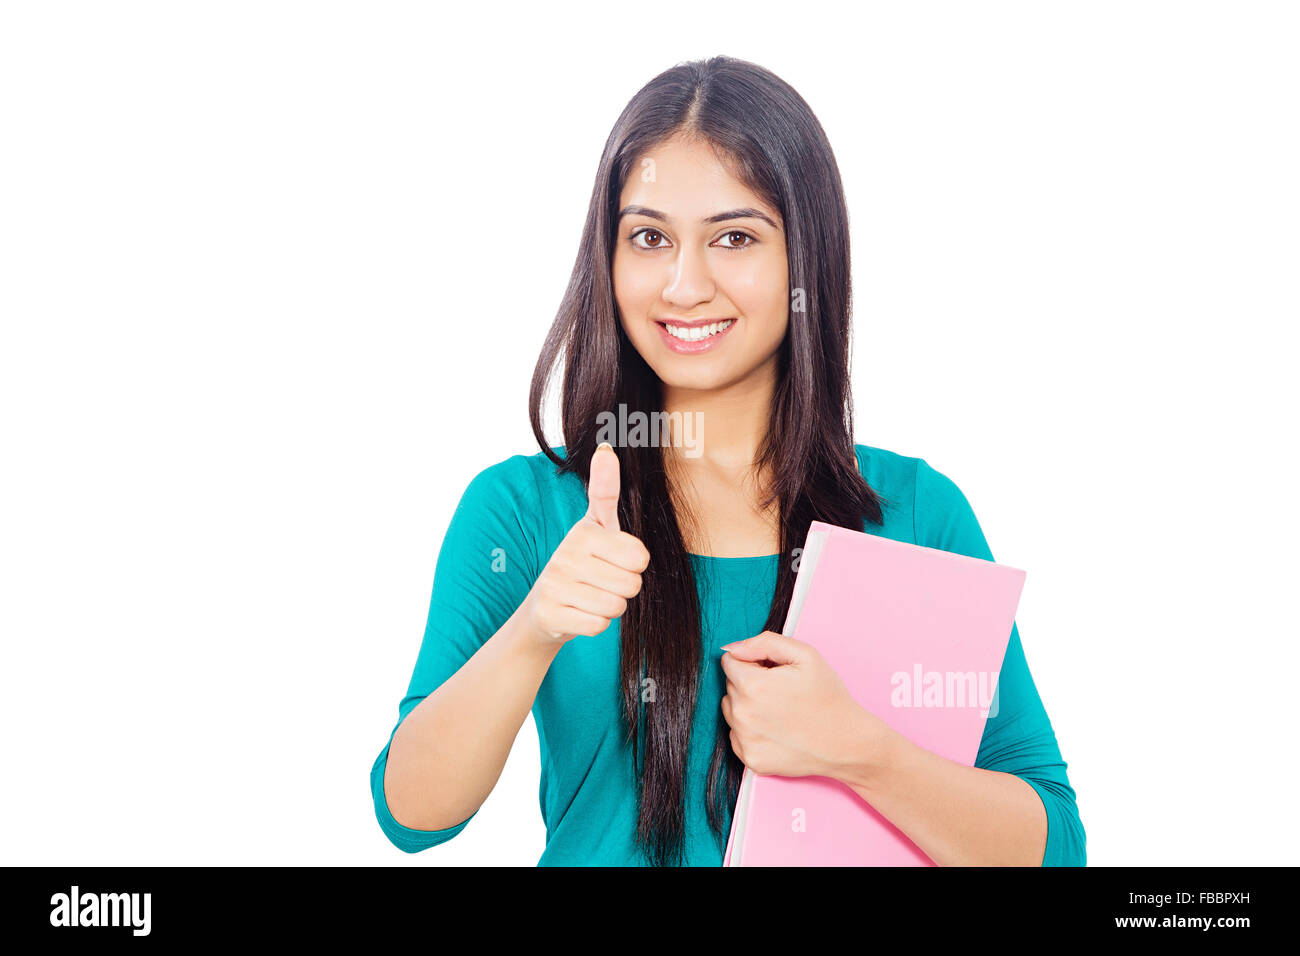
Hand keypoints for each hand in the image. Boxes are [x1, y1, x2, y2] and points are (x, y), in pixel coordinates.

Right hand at [521, 442, 650, 645]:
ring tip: (592, 596)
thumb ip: (605, 490)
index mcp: (584, 532)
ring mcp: (555, 585)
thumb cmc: (581, 563)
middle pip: (631, 583)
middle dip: (625, 588)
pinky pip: (598, 624)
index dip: (634, 564)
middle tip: (604, 582)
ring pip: (616, 605)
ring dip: (611, 607)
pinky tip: (581, 612)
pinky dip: (595, 623)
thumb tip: (606, 448)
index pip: (639, 556)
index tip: (615, 560)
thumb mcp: (595, 526)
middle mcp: (566, 555)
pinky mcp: (550, 614)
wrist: (545, 608)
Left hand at [720, 631, 892, 779]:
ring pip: (730, 710)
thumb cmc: (828, 696)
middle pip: (730, 685)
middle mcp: (742, 714)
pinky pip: (737, 736)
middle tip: (781, 692)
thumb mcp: (805, 655)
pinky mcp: (751, 760)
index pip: (729, 661)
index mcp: (752, 685)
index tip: (772, 671)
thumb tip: (732, 648)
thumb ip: (764, 642)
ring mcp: (745, 740)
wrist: (847, 743)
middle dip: (749, 682)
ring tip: (779, 711)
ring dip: (747, 706)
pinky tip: (776, 730)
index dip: (752, 662)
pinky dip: (751, 731)